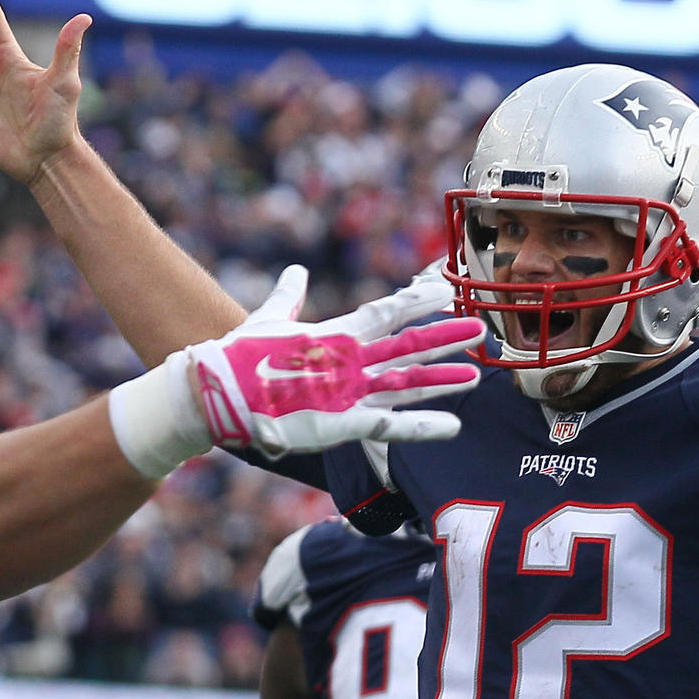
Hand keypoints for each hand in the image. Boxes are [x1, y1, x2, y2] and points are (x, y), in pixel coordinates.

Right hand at [186, 266, 481, 458]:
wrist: (217, 392)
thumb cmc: (238, 356)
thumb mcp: (268, 319)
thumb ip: (289, 297)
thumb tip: (296, 271)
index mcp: (334, 332)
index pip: (386, 311)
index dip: (417, 301)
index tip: (444, 290)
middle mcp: (349, 359)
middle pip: (408, 344)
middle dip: (445, 337)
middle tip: (480, 328)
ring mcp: (348, 390)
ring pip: (408, 381)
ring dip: (443, 377)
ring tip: (476, 372)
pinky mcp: (342, 422)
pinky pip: (391, 425)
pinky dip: (423, 427)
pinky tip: (452, 427)